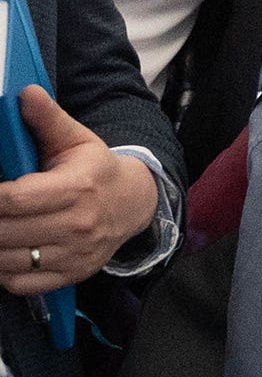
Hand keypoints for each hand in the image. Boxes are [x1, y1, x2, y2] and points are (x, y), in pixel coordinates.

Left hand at [0, 86, 158, 294]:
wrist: (134, 204)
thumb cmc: (94, 169)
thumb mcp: (76, 138)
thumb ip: (46, 118)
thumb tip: (25, 93)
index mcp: (76, 189)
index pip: (14, 199)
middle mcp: (78, 226)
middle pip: (5, 232)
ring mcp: (76, 255)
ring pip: (8, 260)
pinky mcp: (73, 275)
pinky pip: (22, 283)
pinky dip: (2, 272)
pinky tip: (2, 250)